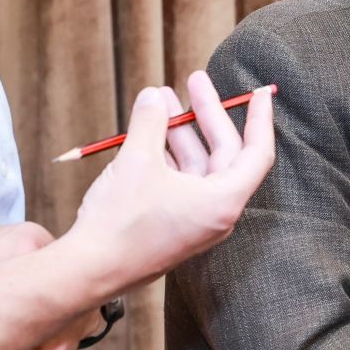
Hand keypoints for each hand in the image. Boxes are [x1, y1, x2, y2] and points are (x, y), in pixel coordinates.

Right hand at [62, 72, 274, 286]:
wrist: (89, 269)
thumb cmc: (120, 220)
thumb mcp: (137, 159)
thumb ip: (151, 122)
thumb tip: (154, 96)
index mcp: (223, 201)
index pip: (257, 152)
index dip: (259, 119)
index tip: (259, 92)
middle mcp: (216, 213)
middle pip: (224, 153)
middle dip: (206, 114)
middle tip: (193, 80)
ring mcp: (194, 221)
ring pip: (197, 165)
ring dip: (180, 131)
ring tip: (159, 99)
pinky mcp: (173, 225)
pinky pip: (179, 181)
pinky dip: (168, 155)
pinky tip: (148, 130)